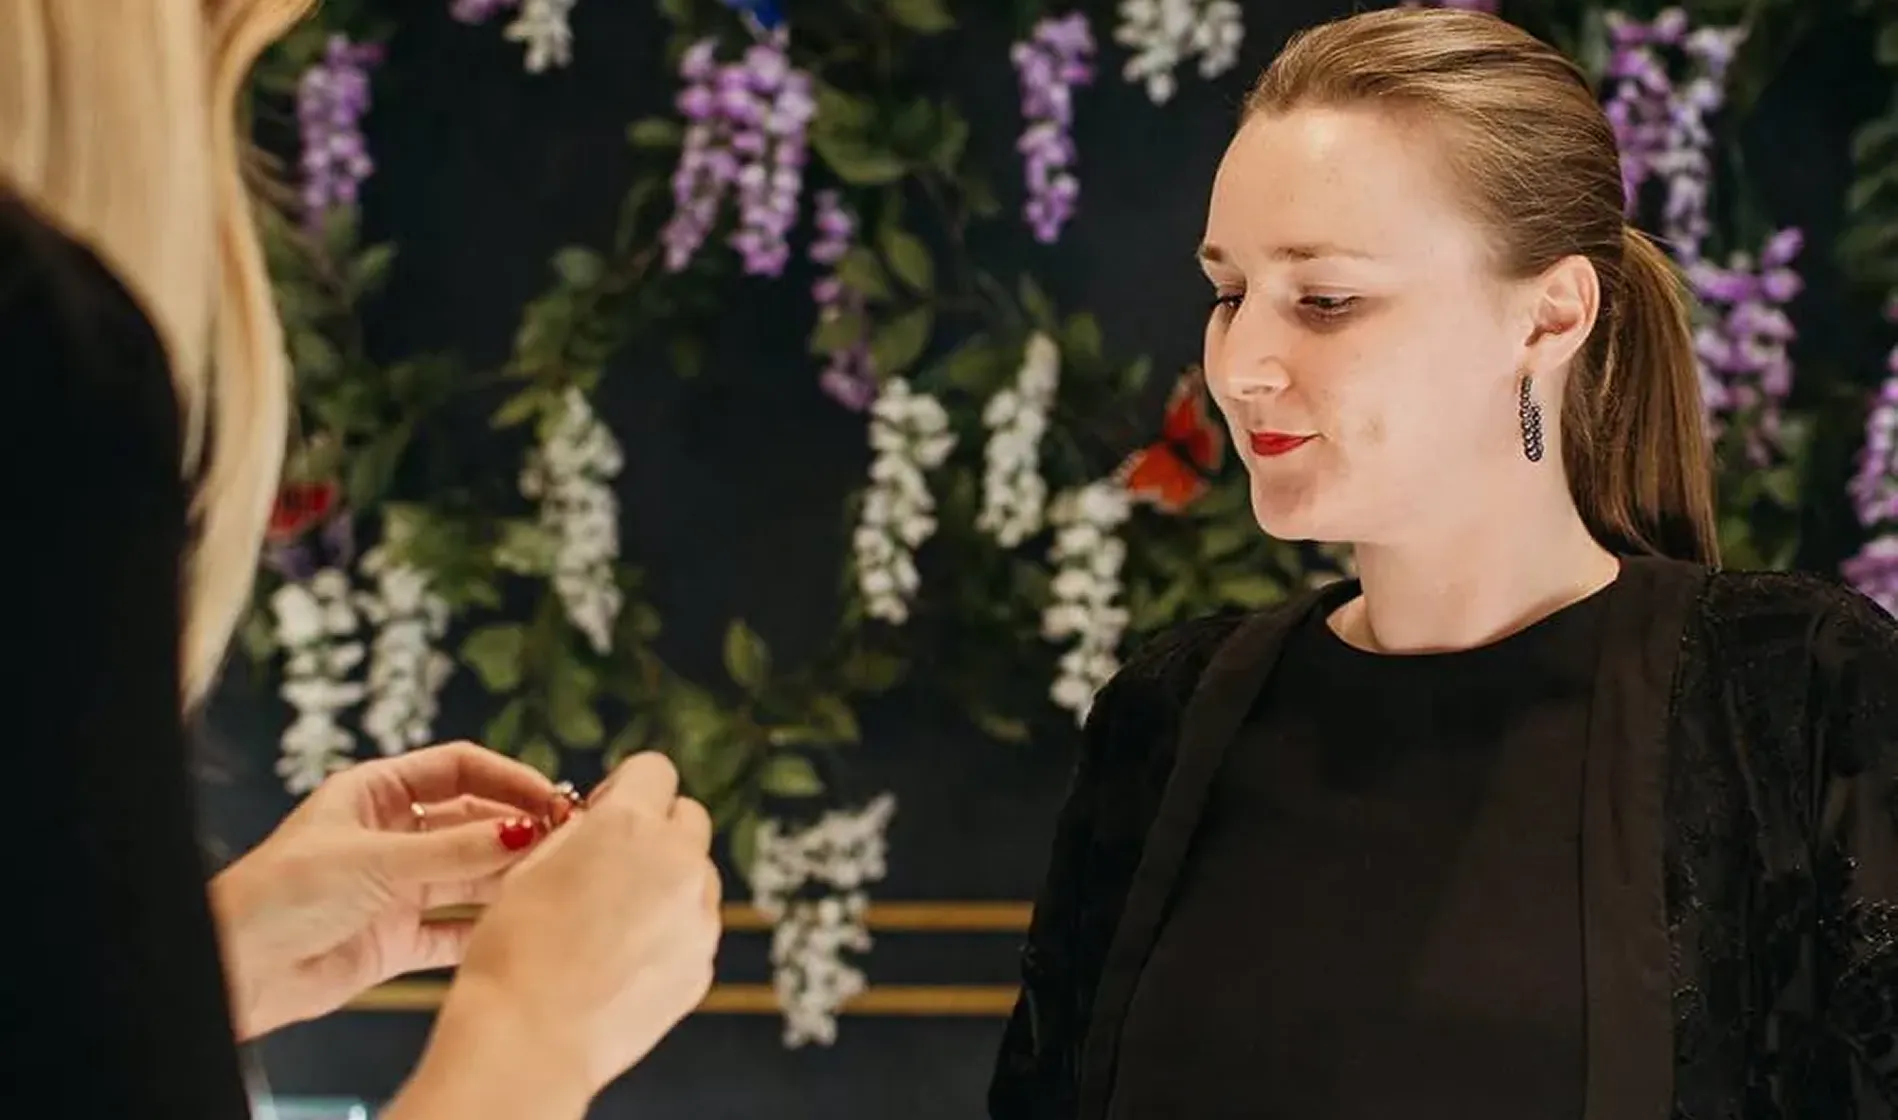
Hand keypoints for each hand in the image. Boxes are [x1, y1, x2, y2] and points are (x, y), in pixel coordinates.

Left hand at [210, 741, 560, 1039]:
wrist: (238, 971)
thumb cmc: (281, 895)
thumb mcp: (376, 861)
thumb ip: (454, 849)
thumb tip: (523, 830)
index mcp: (374, 792)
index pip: (458, 769)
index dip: (506, 778)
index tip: (549, 798)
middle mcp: (390, 835)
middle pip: (470, 821)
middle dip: (515, 828)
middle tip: (563, 841)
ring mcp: (395, 887)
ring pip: (468, 873)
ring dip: (506, 876)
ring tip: (550, 880)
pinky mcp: (396, 938)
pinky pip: (453, 929)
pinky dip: (484, 927)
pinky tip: (515, 925)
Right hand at [425, 752, 721, 1104]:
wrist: (528, 1038)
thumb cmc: (514, 951)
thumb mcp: (531, 865)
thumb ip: (581, 832)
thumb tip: (601, 820)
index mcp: (629, 824)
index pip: (655, 770)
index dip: (628, 787)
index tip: (606, 812)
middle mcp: (677, 861)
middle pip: (689, 817)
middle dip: (657, 829)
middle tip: (614, 863)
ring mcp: (699, 915)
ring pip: (698, 875)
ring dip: (667, 882)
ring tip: (612, 922)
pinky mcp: (703, 963)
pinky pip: (695, 928)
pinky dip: (669, 932)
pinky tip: (623, 960)